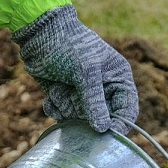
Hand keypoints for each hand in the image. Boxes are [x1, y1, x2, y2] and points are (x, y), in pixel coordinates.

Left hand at [12, 5, 138, 132]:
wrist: (40, 34)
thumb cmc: (68, 46)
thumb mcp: (85, 72)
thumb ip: (94, 102)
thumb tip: (103, 129)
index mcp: (118, 78)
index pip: (127, 110)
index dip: (119, 124)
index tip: (105, 134)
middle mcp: (103, 89)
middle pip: (101, 120)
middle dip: (84, 114)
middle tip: (73, 98)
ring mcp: (84, 95)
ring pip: (80, 120)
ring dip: (67, 108)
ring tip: (60, 89)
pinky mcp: (66, 97)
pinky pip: (64, 116)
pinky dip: (56, 107)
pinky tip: (51, 93)